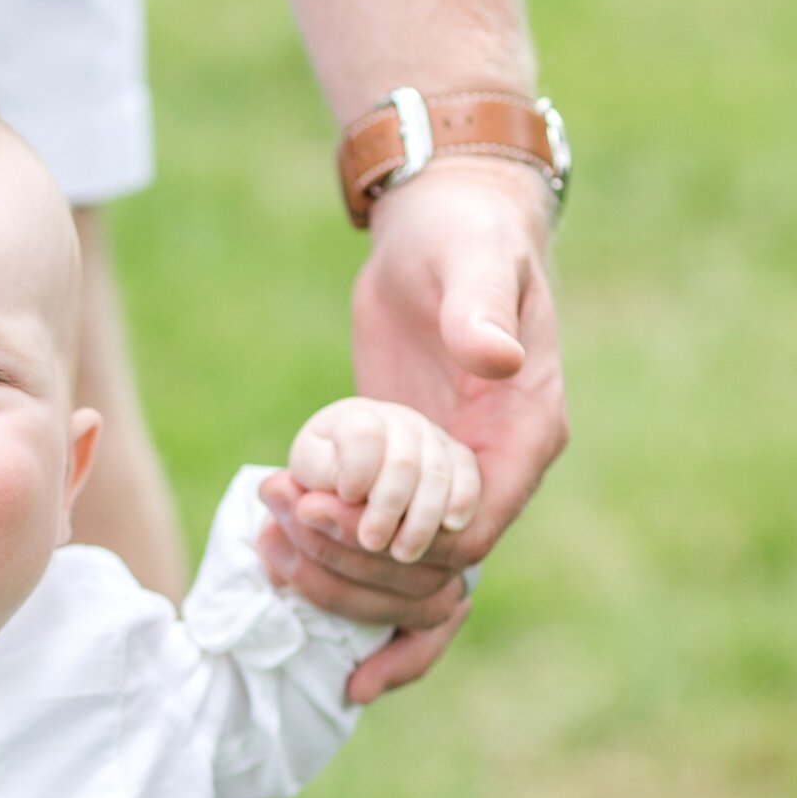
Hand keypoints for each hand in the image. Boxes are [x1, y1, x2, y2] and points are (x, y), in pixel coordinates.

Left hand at [264, 158, 566, 701]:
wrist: (442, 224)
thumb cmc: (466, 235)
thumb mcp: (473, 263)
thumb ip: (481, 313)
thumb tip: (496, 358)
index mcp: (525, 435)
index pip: (479, 529)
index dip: (412, 545)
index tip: (343, 524)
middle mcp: (494, 468)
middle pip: (434, 568)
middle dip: (360, 565)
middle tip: (288, 531)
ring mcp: (447, 476)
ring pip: (403, 568)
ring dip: (338, 573)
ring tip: (271, 539)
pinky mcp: (404, 471)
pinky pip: (376, 539)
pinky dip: (334, 558)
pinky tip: (280, 549)